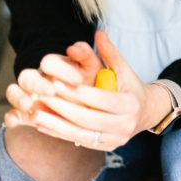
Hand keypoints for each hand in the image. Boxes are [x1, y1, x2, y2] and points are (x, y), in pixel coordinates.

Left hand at [4, 31, 153, 150]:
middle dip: (63, 107)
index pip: (104, 100)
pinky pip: (78, 142)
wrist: (145, 112)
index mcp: (131, 104)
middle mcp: (125, 125)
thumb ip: (110, 53)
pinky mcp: (105, 147)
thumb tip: (99, 33)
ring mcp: (115, 139)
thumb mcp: (124, 69)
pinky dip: (59, 133)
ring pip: (81, 134)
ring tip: (34, 112)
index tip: (58, 83)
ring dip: (55, 124)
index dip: (80, 93)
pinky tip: (42, 123)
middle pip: (89, 118)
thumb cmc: (130, 87)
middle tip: (42, 95)